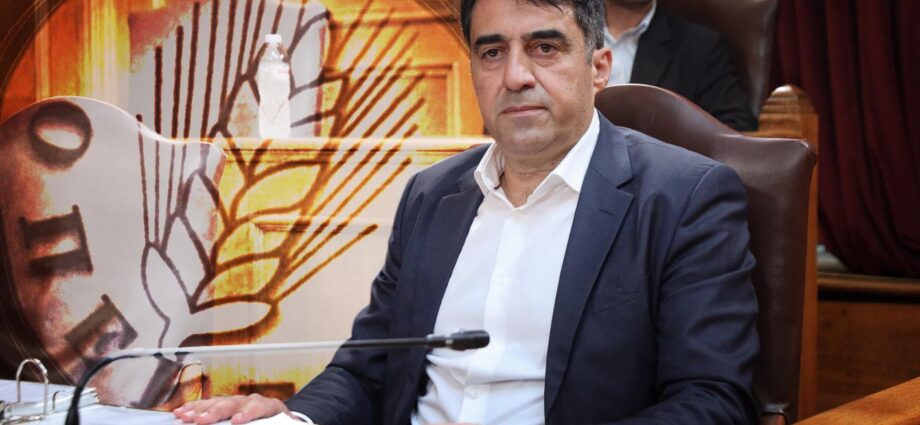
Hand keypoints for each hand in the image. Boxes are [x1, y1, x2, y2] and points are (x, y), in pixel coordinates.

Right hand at [172, 394, 295, 423]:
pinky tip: (182, 412)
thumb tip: (240, 422)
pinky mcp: (225, 406)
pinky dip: (195, 408)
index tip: (236, 421)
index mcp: (268, 407)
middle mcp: (250, 401)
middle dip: (216, 411)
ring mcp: (236, 402)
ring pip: (217, 402)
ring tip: (185, 416)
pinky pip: (208, 405)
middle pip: (233, 403)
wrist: (280, 420)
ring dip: (200, 409)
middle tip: (202, 420)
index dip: (246, 413)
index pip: (258, 406)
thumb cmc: (278, 424)